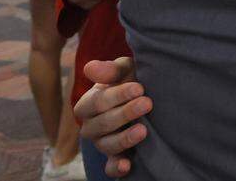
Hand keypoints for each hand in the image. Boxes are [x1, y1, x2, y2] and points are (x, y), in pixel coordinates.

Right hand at [74, 57, 149, 177]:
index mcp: (88, 104)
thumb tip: (90, 67)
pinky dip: (116, 168)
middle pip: (102, 124)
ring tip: (144, 130)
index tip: (139, 88)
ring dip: (124, 138)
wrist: (146, 96)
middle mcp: (91, 127)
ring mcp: (102, 143)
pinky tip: (127, 165)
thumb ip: (110, 70)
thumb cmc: (131, 80)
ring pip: (107, 145)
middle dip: (125, 113)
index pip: (97, 102)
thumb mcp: (124, 70)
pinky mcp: (116, 157)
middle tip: (147, 103)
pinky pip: (110, 168)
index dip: (118, 95)